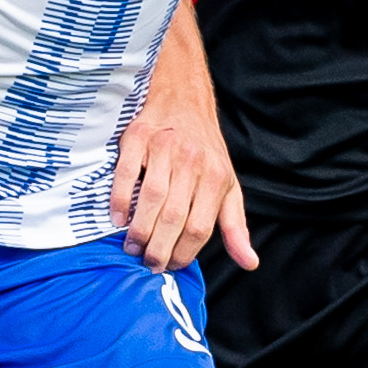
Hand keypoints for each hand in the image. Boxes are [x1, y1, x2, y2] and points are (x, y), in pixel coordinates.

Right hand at [112, 70, 255, 274]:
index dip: (183, 253)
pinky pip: (125, 173)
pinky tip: (118, 218)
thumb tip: (250, 263)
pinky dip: (119, 199)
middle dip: (158, 247)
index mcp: (217, 177)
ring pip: (151, 197)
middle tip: (148, 263)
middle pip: (174, 216)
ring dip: (139, 229)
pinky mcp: (139, 137)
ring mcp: (164, 147)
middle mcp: (193, 161)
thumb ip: (235, 227)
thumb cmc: (206, 153)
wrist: (184, 100)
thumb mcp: (227, 188)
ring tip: (132, 247)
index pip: (200, 228)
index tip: (170, 266)